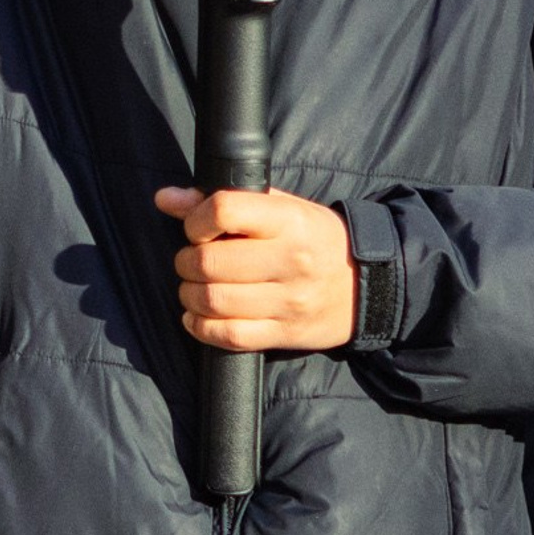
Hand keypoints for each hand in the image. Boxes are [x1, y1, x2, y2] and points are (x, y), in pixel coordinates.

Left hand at [155, 185, 357, 352]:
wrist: (368, 285)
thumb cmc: (315, 238)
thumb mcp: (281, 207)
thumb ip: (225, 200)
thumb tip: (166, 199)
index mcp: (289, 220)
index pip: (224, 210)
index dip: (196, 220)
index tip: (196, 228)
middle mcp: (290, 260)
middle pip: (210, 261)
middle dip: (186, 261)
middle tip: (190, 260)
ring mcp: (289, 301)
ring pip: (214, 301)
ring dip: (189, 294)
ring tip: (194, 287)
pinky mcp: (285, 333)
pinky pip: (229, 336)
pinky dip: (201, 327)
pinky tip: (198, 316)